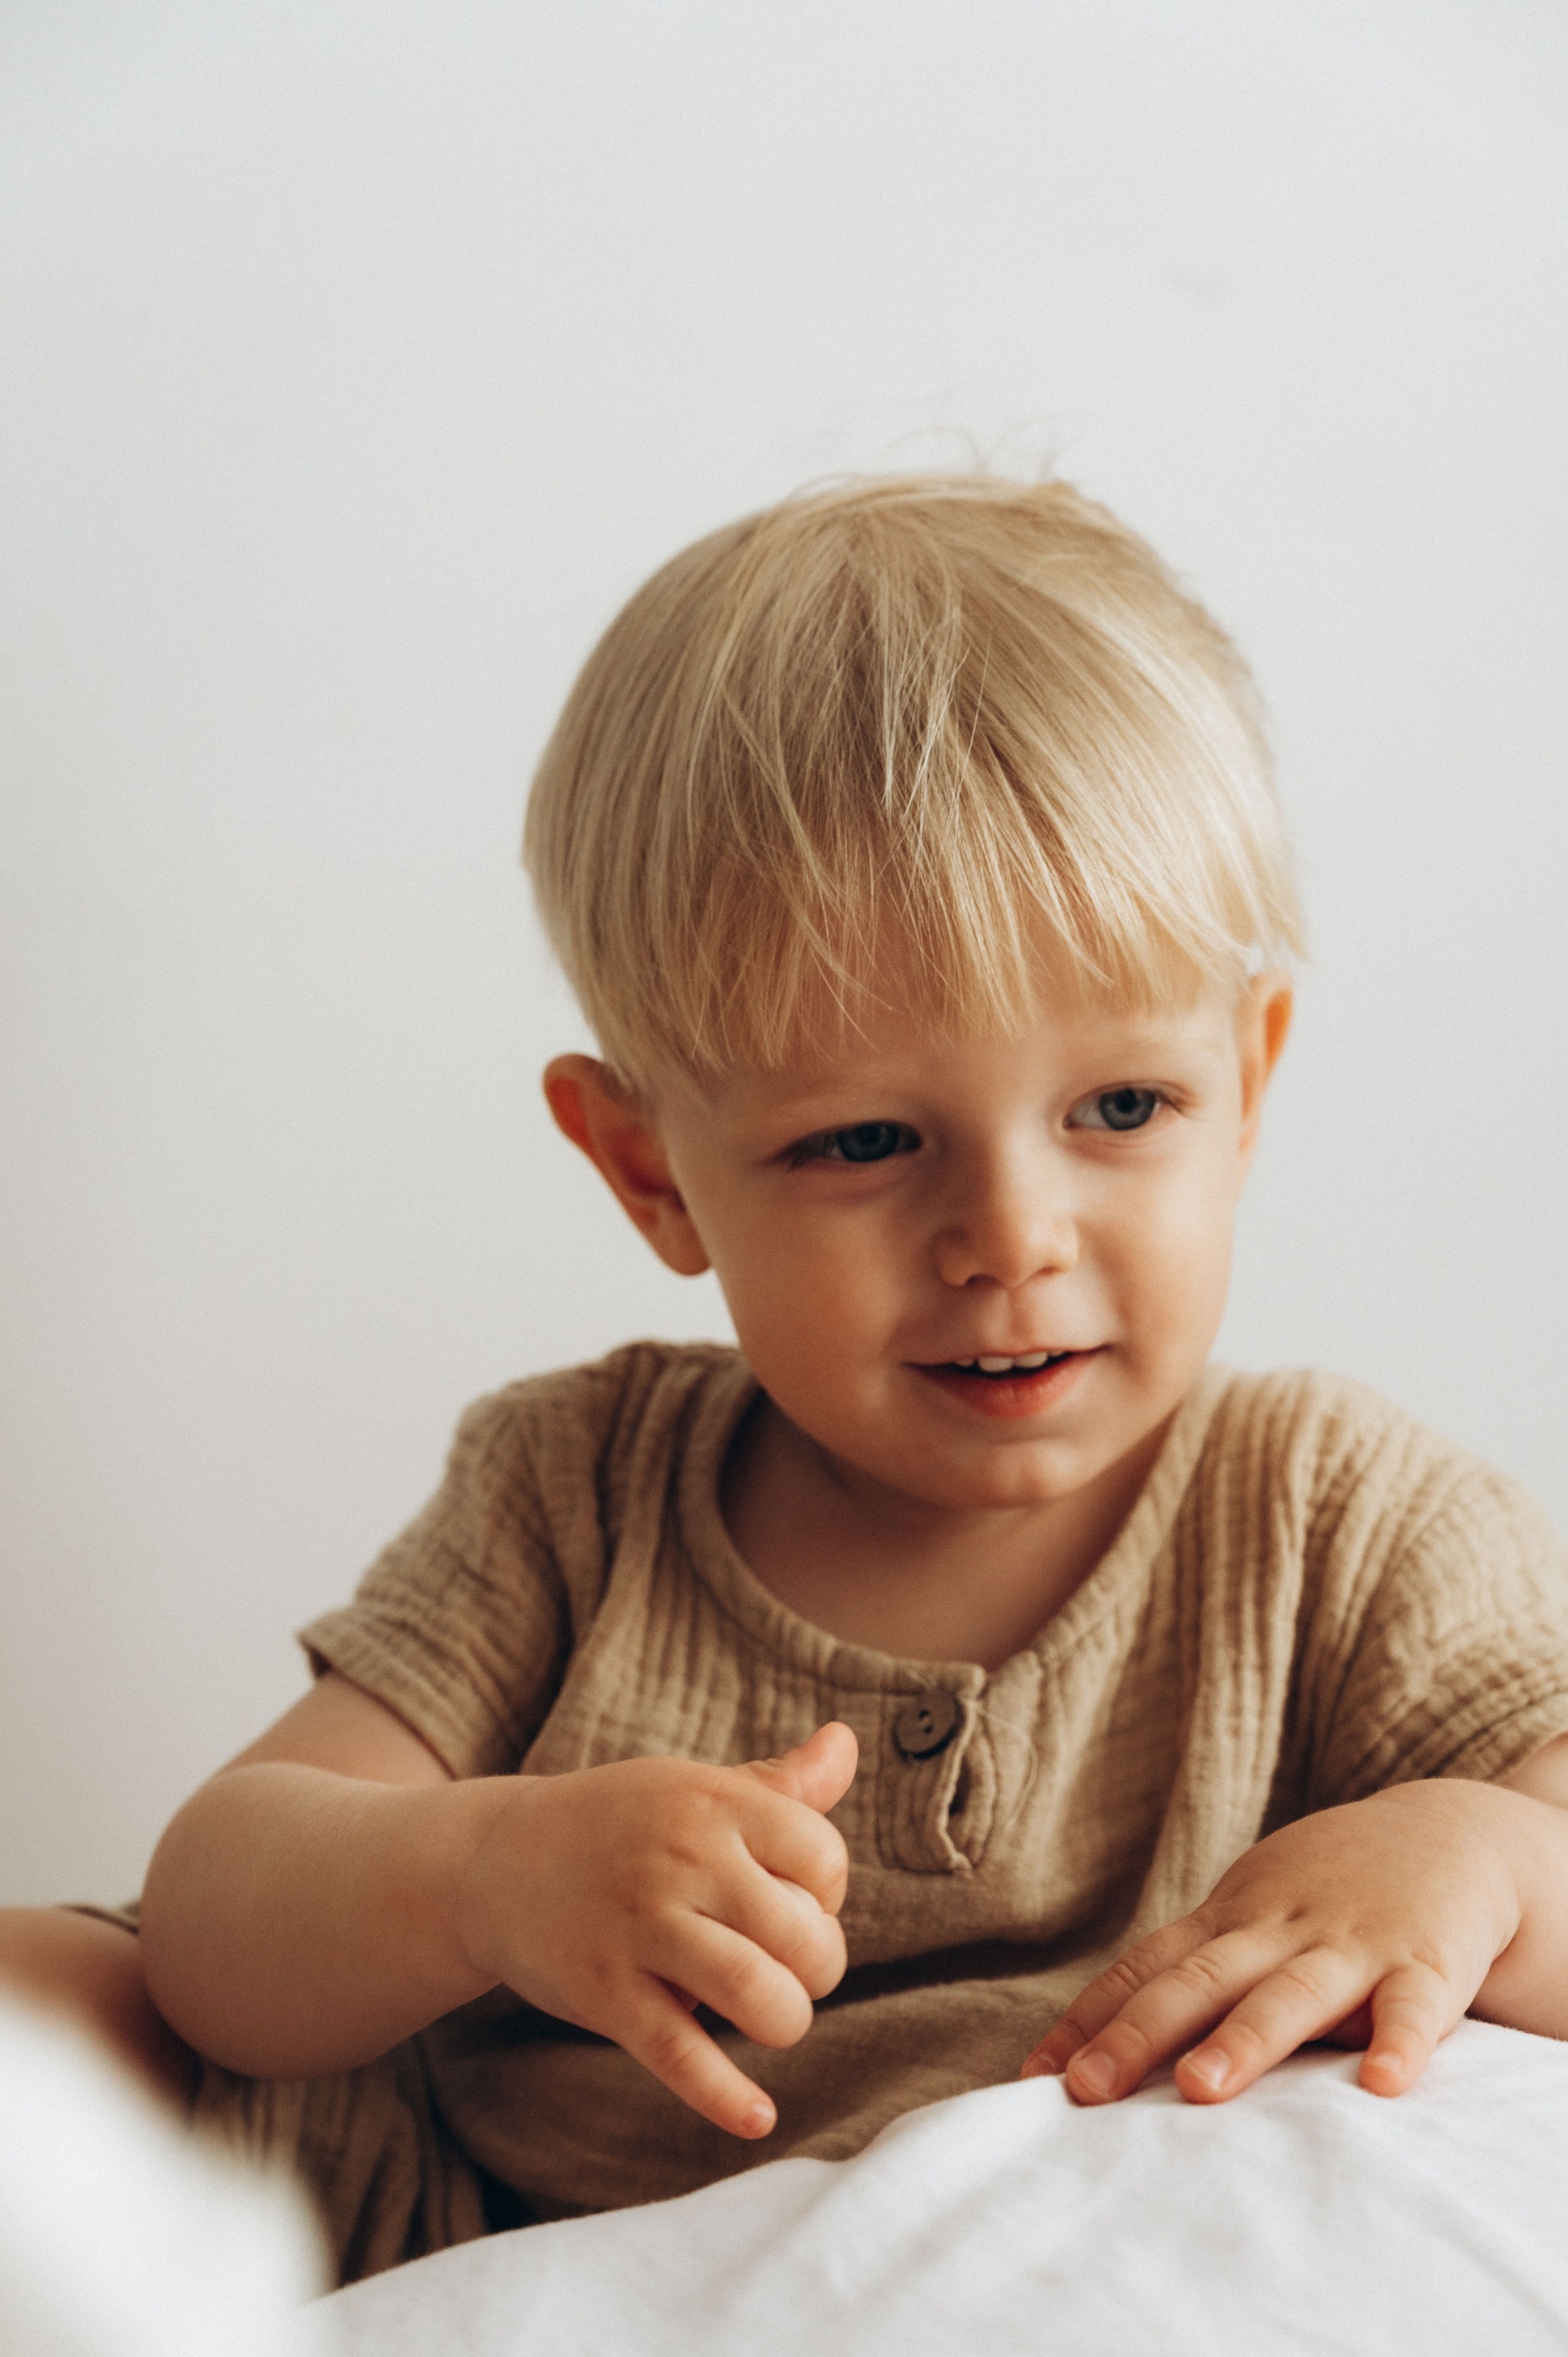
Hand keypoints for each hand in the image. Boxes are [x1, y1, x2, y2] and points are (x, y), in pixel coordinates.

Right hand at [453, 1723, 856, 2138]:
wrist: (494, 1860)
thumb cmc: (620, 1825)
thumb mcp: (693, 1789)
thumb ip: (779, 1782)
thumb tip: (846, 1742)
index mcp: (713, 1802)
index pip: (824, 1857)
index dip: (827, 1894)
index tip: (794, 1903)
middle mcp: (683, 1859)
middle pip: (804, 1936)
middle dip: (817, 1970)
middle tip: (787, 1968)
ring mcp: (640, 1928)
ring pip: (756, 1994)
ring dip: (785, 2022)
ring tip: (771, 2016)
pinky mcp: (603, 1992)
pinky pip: (679, 2055)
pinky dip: (725, 2097)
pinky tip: (757, 2117)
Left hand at [1020, 1781, 1526, 2105]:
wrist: (1448, 1831)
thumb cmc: (1328, 1888)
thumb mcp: (1255, 1912)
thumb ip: (1198, 1970)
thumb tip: (1109, 2041)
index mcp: (1230, 1921)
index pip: (1143, 1970)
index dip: (1088, 2022)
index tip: (1033, 2076)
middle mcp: (1278, 1929)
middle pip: (1196, 1982)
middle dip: (1136, 2035)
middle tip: (1085, 2091)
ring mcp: (1351, 1943)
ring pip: (1289, 1993)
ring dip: (1244, 2040)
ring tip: (1200, 2089)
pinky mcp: (1426, 1961)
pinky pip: (1412, 2007)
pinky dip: (1400, 2043)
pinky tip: (1383, 2083)